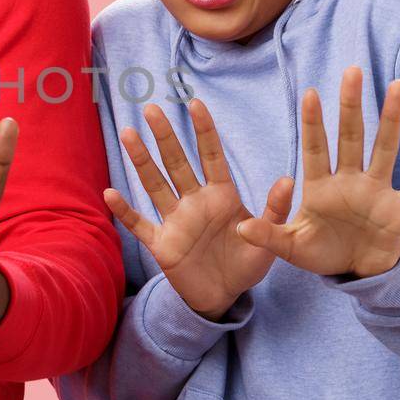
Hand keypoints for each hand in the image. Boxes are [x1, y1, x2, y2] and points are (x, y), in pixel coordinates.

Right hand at [107, 100, 291, 320]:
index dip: (204, 131)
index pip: (211, 156)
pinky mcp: (162, 244)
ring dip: (142, 161)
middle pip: (177, 163)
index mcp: (221, 195)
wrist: (224, 295)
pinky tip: (110, 193)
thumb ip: (274, 210)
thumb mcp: (268, 239)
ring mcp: (175, 221)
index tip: (195, 103)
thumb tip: (288, 179)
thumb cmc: (246, 263)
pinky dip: (125, 211)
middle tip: (152, 108)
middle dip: (165, 136)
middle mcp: (195, 201)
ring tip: (128, 134)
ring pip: (155, 185)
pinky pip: (140, 224)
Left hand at [236, 66, 399, 278]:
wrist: (356, 273)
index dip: (313, 123)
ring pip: (385, 148)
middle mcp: (350, 181)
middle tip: (352, 70)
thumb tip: (240, 228)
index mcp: (320, 187)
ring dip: (392, 119)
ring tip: (398, 85)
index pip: (315, 149)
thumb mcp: (291, 247)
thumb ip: (268, 236)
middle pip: (350, 137)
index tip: (310, 93)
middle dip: (351, 106)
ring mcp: (377, 192)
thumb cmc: (321, 253)